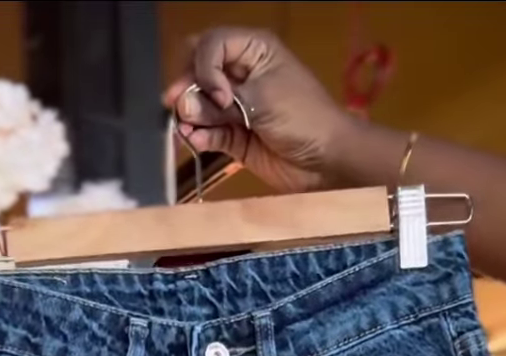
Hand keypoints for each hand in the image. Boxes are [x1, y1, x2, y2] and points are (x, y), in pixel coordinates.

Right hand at [164, 25, 360, 194]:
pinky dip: (200, 137)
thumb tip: (183, 106)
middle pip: (199, 71)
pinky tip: (196, 142)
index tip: (219, 94)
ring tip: (188, 130)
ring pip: (199, 104)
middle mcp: (240, 74)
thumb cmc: (303, 117)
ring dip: (190, 116)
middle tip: (179, 107)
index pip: (212, 45)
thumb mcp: (262, 100)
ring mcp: (236, 107)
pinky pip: (209, 133)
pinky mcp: (235, 137)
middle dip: (187, 88)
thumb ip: (220, 104)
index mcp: (253, 50)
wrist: (326, 161)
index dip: (205, 67)